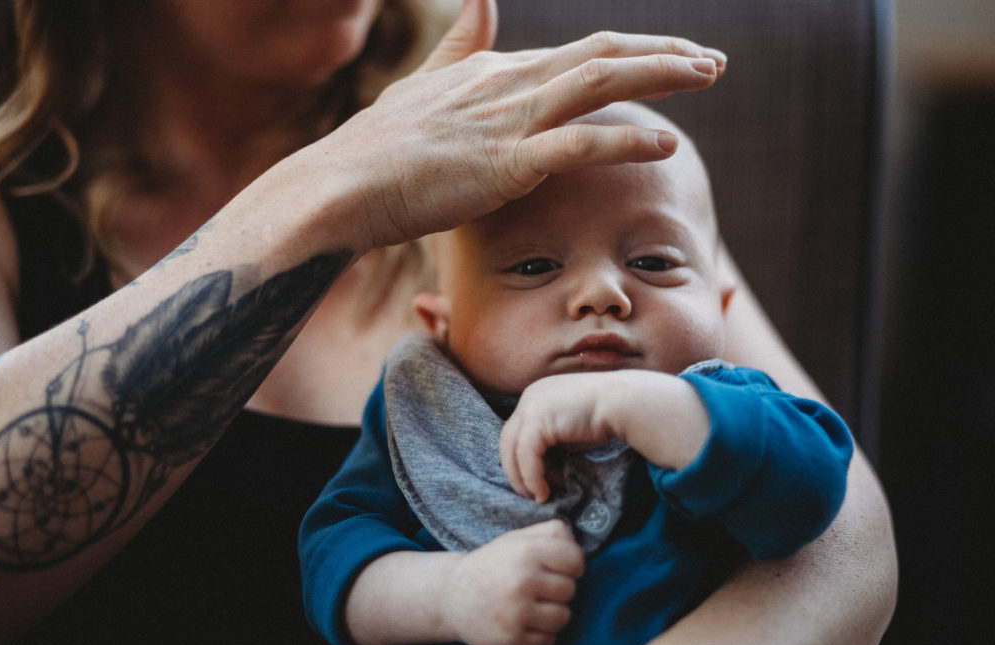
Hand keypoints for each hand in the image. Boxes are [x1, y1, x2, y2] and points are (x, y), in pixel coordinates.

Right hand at [314, 0, 725, 249]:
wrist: (340, 188)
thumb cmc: (376, 153)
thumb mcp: (422, 87)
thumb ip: (462, 46)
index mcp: (493, 72)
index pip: (578, 52)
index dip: (632, 52)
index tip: (673, 58)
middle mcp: (508, 84)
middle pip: (602, 53)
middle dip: (664, 53)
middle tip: (713, 60)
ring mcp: (509, 121)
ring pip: (600, 82)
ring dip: (662, 75)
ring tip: (708, 74)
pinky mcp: (506, 164)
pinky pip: (579, 146)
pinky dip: (626, 140)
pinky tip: (667, 141)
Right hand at [442, 519, 583, 644]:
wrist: (453, 596)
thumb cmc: (493, 565)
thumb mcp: (517, 538)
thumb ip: (551, 532)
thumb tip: (577, 543)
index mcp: (526, 551)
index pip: (575, 560)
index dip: (571, 565)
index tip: (557, 569)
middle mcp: (522, 581)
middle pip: (570, 590)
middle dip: (557, 590)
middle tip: (537, 589)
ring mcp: (516, 613)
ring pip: (562, 617)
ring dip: (551, 614)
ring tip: (531, 607)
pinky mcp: (512, 639)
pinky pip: (548, 641)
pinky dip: (540, 636)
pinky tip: (523, 624)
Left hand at [500, 373, 616, 502]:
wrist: (624, 403)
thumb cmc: (604, 418)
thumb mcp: (568, 433)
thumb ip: (551, 447)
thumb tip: (541, 472)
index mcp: (535, 397)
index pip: (516, 434)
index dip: (522, 462)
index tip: (538, 483)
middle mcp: (529, 397)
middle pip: (508, 442)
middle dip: (517, 472)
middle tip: (532, 495)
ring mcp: (531, 405)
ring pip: (512, 450)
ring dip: (522, 479)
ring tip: (539, 497)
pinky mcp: (538, 418)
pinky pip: (526, 455)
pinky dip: (532, 478)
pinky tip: (543, 492)